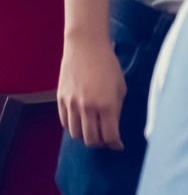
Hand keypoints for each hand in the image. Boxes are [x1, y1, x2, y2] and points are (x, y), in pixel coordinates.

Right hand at [57, 32, 125, 148]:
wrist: (86, 48)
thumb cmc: (108, 65)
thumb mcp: (120, 87)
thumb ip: (116, 109)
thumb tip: (114, 127)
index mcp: (107, 105)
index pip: (109, 136)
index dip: (115, 144)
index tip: (118, 146)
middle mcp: (87, 108)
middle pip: (91, 139)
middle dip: (101, 144)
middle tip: (107, 140)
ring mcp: (72, 104)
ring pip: (76, 134)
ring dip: (86, 137)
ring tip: (94, 133)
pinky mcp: (60, 100)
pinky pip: (65, 123)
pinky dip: (73, 127)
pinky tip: (82, 123)